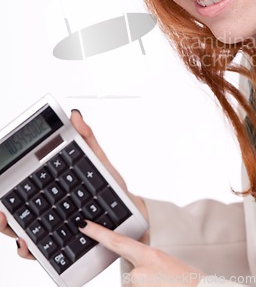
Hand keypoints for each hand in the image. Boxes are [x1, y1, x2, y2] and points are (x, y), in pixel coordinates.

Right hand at [0, 109, 147, 258]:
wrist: (131, 216)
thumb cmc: (112, 190)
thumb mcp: (98, 161)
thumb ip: (87, 138)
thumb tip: (75, 115)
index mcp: (52, 187)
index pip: (24, 185)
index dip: (8, 184)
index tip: (1, 177)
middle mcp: (48, 208)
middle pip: (16, 210)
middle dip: (3, 211)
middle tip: (2, 208)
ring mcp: (52, 227)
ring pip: (21, 231)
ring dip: (9, 228)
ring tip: (8, 222)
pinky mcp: (61, 246)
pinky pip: (38, 252)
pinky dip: (27, 249)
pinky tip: (27, 243)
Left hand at [80, 220, 204, 286]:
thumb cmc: (187, 281)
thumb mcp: (166, 263)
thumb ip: (146, 262)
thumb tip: (133, 270)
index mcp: (149, 255)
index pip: (117, 241)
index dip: (98, 233)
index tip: (82, 224)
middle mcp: (139, 272)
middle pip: (129, 275)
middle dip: (142, 281)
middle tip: (161, 282)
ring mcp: (137, 285)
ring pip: (133, 286)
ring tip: (163, 286)